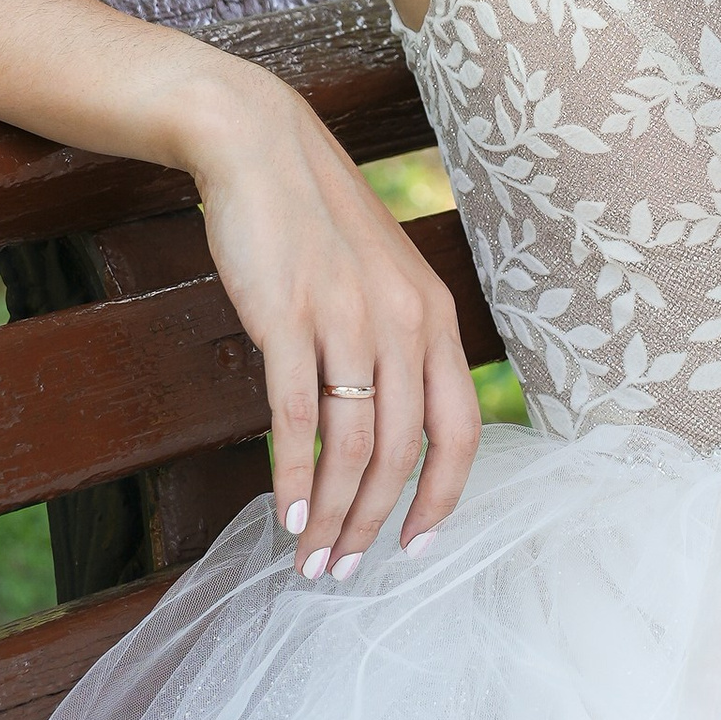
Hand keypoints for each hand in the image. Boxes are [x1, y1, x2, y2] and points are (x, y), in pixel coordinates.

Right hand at [186, 74, 482, 580]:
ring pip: (353, 446)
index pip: (460, 430)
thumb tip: (388, 434)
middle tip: (343, 569)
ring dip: (331, 514)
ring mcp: (348, 319)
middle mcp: (404, 322)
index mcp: (436, 317)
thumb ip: (395, 346)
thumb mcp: (379, 281)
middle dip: (374, 523)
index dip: (442, 497)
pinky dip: (293, 476)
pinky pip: (298, 418)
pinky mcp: (289, 317)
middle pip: (404, 451)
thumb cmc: (315, 226)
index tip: (414, 545)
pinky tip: (282, 512)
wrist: (260, 150)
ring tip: (308, 557)